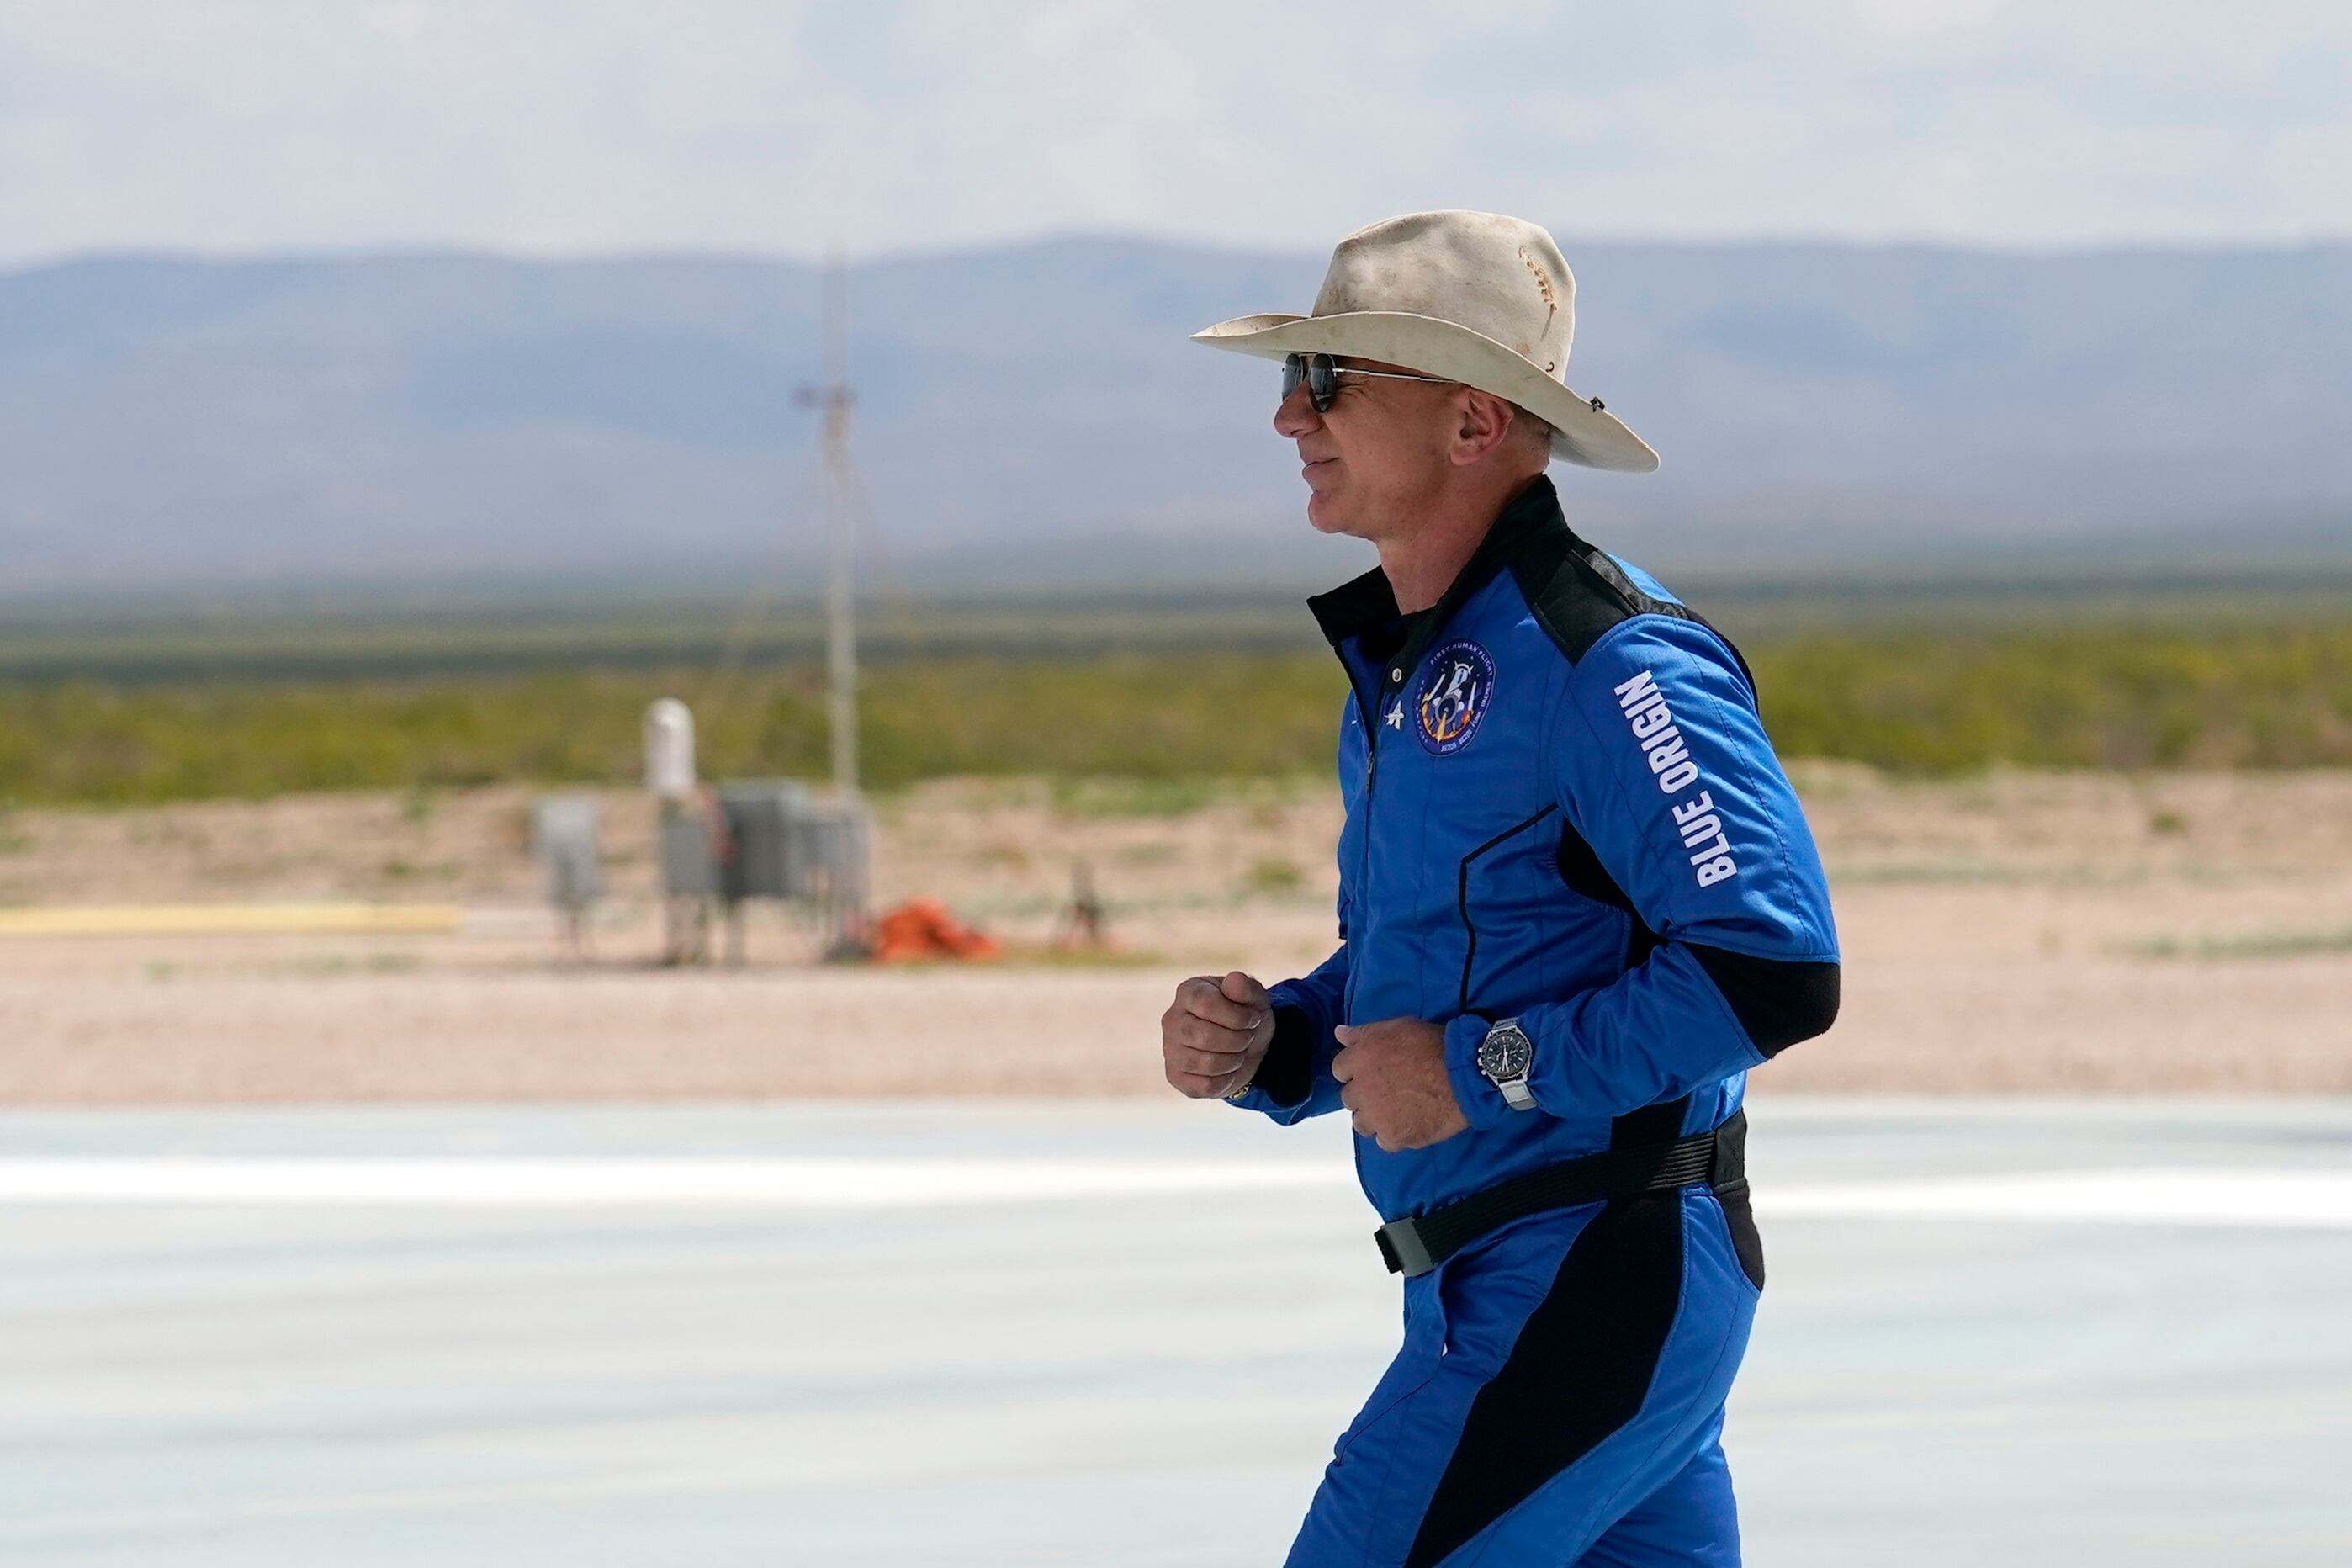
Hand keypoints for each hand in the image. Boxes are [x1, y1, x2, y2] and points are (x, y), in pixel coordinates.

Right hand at [1161, 971, 1275, 1098]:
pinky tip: (1228, 1070)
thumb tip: (1233, 981)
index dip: (1237, 1016)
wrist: (1249, 1046)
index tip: (1252, 1018)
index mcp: (1188, 992)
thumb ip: (1246, 987)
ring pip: (1205, 1063)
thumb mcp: (1255, 998)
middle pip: (1204, 1036)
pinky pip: (1204, 1086)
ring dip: (1234, 1060)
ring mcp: (1170, 1049)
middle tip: (1247, 1038)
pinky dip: (1226, 1081)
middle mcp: (1171, 1019)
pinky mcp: (1175, 1076)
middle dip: (1237, 1040)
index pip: (1206, 1004)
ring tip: (1238, 1052)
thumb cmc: (1247, 1016)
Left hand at [1332, 1018, 1468, 1150]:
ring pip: (1362, 1123)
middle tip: (1389, 1089)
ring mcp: (1377, 1117)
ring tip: (1399, 1109)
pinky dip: (1394, 1134)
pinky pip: (1384, 1141)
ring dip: (1375, 1117)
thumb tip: (1339, 1033)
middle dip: (1365, 1094)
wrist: (1466, 1075)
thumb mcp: (1398, 1027)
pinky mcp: (1394, 1137)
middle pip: (1349, 1098)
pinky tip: (1410, 1122)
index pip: (1339, 1070)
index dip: (1357, 1070)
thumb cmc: (1434, 1045)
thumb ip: (1364, 1033)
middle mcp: (1362, 1089)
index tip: (1374, 1071)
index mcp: (1360, 1059)